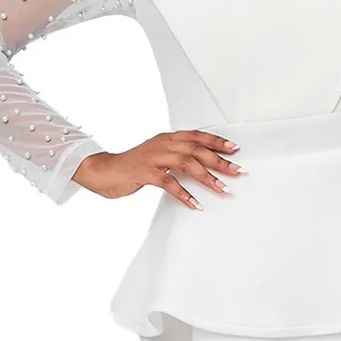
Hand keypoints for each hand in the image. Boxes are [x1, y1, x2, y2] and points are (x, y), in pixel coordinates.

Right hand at [72, 130, 243, 208]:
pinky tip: (195, 204)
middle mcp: (162, 144)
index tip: (234, 149)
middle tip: (236, 171)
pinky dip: (184, 194)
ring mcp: (153, 157)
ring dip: (207, 177)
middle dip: (219, 161)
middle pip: (196, 149)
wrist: (103, 170)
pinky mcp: (145, 172)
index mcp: (166, 139)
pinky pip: (169, 183)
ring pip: (187, 163)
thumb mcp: (157, 157)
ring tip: (222, 189)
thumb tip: (199, 165)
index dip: (216, 141)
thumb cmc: (131, 166)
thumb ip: (175, 158)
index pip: (196, 136)